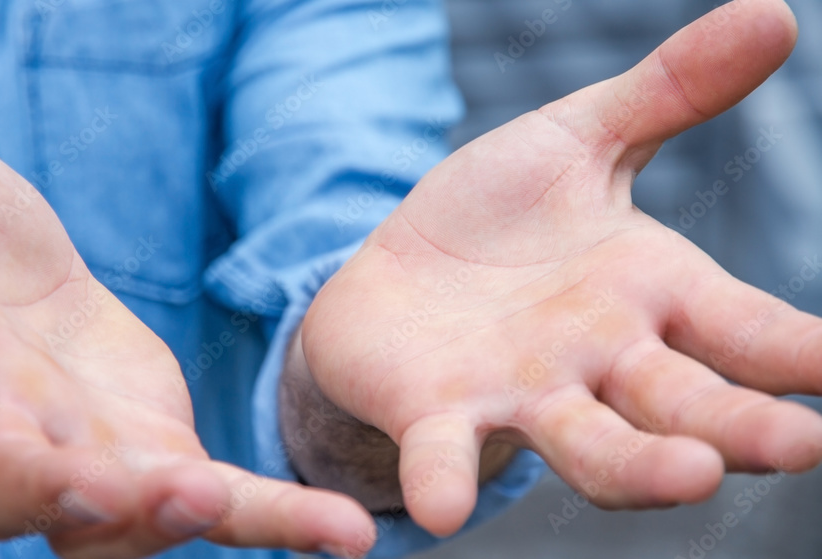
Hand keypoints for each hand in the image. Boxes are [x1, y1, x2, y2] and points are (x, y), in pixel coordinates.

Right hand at [0, 56, 371, 557]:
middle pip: (3, 483)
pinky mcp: (163, 458)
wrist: (6, 291)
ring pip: (114, 514)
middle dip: (39, 488)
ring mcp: (88, 459)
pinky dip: (276, 521)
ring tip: (203, 501)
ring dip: (154, 515)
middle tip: (85, 489)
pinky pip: (221, 504)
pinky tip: (346, 534)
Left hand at [303, 0, 821, 537]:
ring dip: (635, 468)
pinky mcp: (435, 414)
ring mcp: (518, 396)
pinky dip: (444, 479)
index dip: (801, 351)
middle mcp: (599, 361)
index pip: (744, 329)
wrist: (396, 271)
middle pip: (684, 403)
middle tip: (797, 445)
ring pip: (590, 446)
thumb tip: (774, 14)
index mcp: (649, 296)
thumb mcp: (579, 142)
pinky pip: (443, 454)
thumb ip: (668, 93)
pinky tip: (442, 504)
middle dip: (740, 426)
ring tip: (688, 476)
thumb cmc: (497, 218)